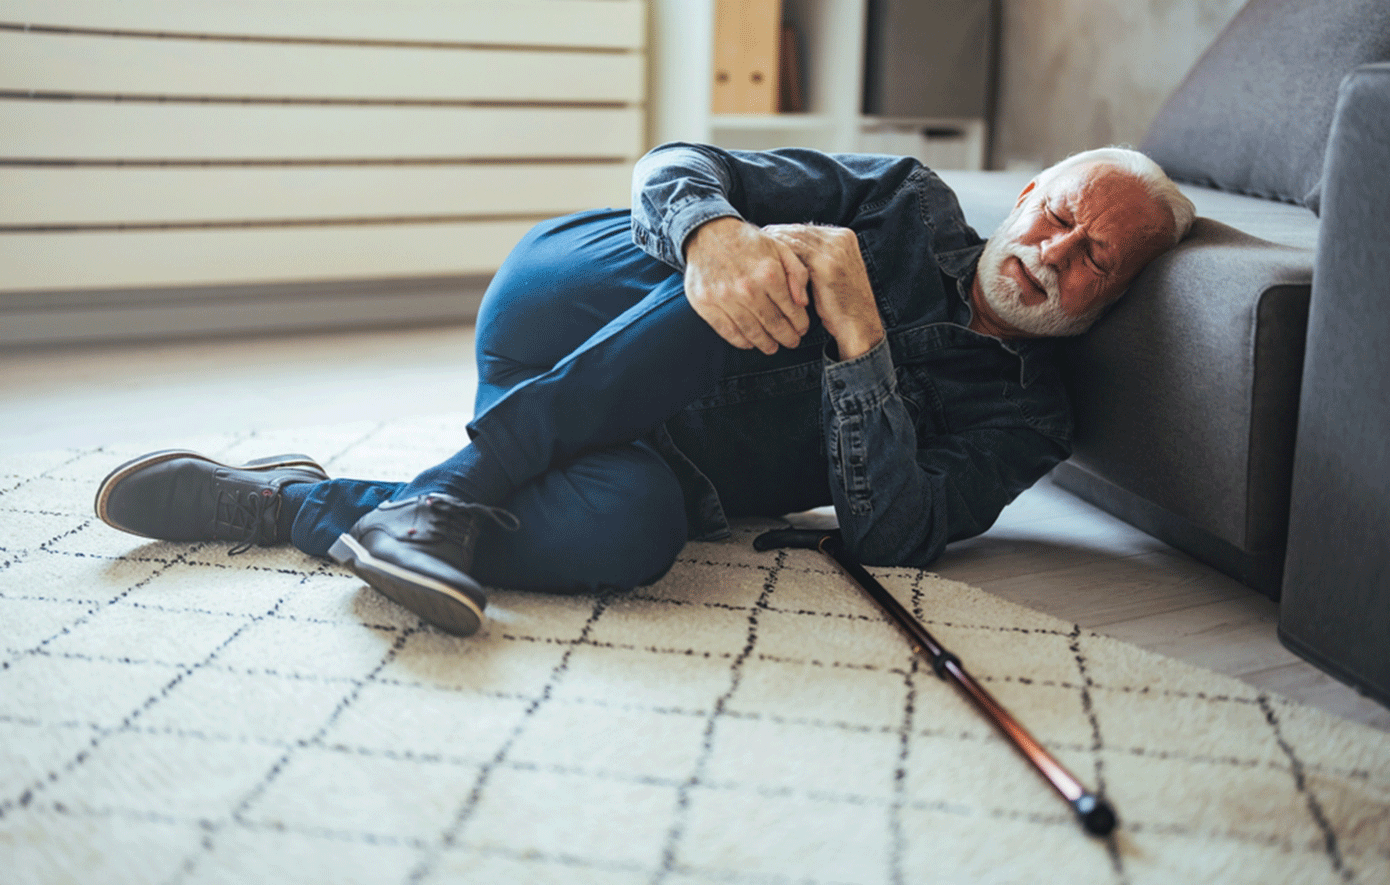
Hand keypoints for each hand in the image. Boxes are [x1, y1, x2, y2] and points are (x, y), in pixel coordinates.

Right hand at [683, 217, 810, 354]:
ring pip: (751, 332)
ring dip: (765, 344)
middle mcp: (747, 288)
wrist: (708, 233)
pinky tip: (749, 342)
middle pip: (773, 325)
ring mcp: (725, 298)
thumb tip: (802, 303)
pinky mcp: (706, 304)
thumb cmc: (747, 242)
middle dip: (786, 337)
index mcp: (769, 274)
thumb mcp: (780, 248)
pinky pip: (727, 331)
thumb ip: (797, 273)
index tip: (802, 329)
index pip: (791, 310)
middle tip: (791, 342)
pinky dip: (741, 341)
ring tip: (772, 347)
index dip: (800, 324)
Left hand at [761, 224, 884, 359]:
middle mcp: (840, 237)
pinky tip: (764, 269)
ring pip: (794, 241)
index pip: (803, 228)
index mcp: (843, 236)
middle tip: (750, 247)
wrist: (858, 326)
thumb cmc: (839, 306)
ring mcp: (835, 249)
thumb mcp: (828, 274)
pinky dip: (779, 261)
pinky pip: (796, 256)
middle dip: (773, 239)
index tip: (760, 243)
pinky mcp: (827, 264)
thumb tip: (782, 248)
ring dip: (773, 248)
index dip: (781, 235)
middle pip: (797, 231)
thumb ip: (812, 257)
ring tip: (754, 257)